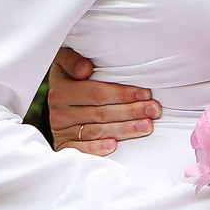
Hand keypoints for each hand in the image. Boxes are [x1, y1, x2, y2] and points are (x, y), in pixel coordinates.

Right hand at [45, 48, 159, 155]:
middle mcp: (59, 112)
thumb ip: (72, 60)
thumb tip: (85, 70)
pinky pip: (81, 150)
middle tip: (154, 110)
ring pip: (97, 131)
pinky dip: (98, 148)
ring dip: (124, 130)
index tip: (146, 94)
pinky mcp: (64, 146)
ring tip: (147, 126)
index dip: (122, 94)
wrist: (55, 100)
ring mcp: (61, 131)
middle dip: (131, 112)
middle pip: (101, 114)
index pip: (97, 93)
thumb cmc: (69, 77)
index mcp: (61, 90)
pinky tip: (114, 146)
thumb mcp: (65, 61)